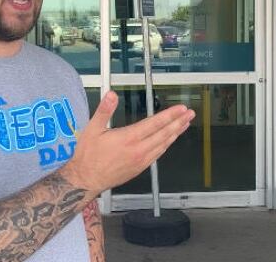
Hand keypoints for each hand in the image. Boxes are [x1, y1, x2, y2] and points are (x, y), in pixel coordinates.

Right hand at [61, 91, 194, 193]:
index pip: (155, 124)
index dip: (170, 115)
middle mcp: (138, 150)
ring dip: (175, 133)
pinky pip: (158, 154)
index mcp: (128, 138)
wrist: (86, 180)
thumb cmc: (87, 156)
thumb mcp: (92, 129)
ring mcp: (141, 160)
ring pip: (163, 145)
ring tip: (184, 125)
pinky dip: (166, 145)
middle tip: (190, 114)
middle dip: (178, 122)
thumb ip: (104, 110)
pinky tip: (169, 141)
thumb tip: (112, 95)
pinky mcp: (139, 168)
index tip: (181, 109)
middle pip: (164, 134)